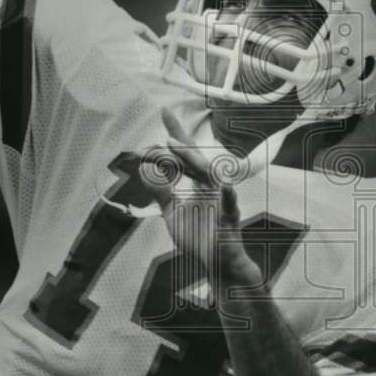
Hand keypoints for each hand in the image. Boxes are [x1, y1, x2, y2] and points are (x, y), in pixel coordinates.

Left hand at [141, 108, 257, 286]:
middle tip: (164, 132)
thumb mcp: (173, 213)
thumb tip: (145, 170)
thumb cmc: (200, 236)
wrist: (220, 265)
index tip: (165, 110)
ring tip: (175, 148)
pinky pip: (230, 208)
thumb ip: (161, 192)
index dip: (177, 132)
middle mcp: (210, 187)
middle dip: (181, 144)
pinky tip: (223, 187)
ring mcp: (221, 203)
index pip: (185, 154)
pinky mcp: (229, 222)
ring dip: (194, 162)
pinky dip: (228, 198)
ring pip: (210, 177)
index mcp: (197, 183)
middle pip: (197, 160)